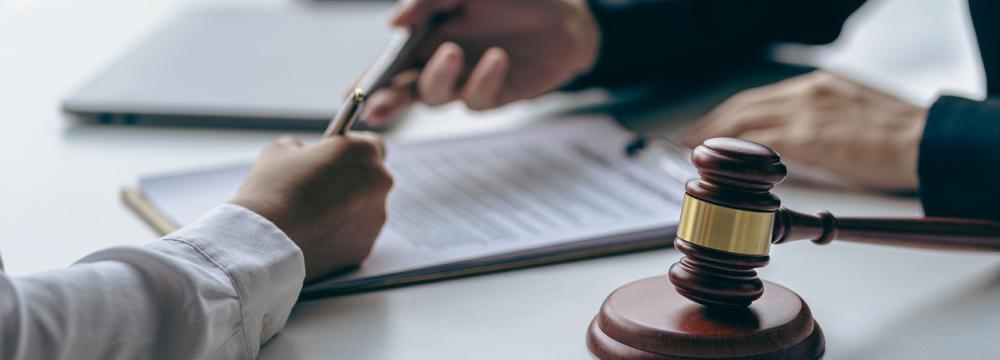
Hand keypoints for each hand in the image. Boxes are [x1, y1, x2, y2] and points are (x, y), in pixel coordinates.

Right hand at [231, 134, 392, 281]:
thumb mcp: (281, 150)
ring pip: (366, 209)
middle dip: (352, 182)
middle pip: (372, 179)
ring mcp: (376, 217)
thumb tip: (303, 153)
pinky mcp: (366, 246)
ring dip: (348, 210)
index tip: (338, 159)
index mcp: (363, 152)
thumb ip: (302, 147)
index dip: (352, 153)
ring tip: (315, 216)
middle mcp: (378, 183)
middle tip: (322, 188)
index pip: (372, 146)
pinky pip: (357, 235)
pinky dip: (342, 235)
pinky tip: (317, 234)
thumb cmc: (272, 190)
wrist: (266, 241)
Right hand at [362, 0, 600, 125]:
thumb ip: (428, 1)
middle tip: (378, 106)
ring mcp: (468, 81)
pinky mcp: (498, 94)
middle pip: (404, 91)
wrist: (564, 8)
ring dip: (438, 79)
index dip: (366, 81)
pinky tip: (497, 59)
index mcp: (425, 38)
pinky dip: (484, 80)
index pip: (388, 64)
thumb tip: (395, 23)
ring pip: (438, 98)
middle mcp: (441, 64)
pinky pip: (481, 99)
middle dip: (388, 100)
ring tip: (454, 53)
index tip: (347, 97)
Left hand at [682, 71, 927, 190]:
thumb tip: (791, 144)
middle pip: (744, 106)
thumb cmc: (900, 135)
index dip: (729, 112)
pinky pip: (763, 143)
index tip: (710, 125)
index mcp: (819, 84)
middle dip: (712, 123)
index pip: (760, 96)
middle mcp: (808, 92)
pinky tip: (723, 162)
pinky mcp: (812, 137)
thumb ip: (819, 121)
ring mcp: (808, 113)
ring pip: (745, 121)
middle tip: (688, 138)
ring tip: (694, 150)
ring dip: (715, 137)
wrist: (928, 141)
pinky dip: (737, 152)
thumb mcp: (852, 113)